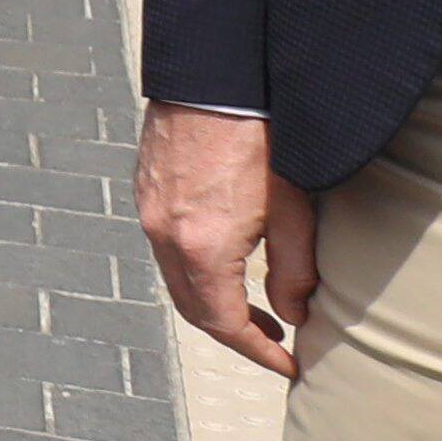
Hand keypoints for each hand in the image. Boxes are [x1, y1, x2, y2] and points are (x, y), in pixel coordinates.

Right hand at [136, 108, 318, 378]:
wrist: (216, 76)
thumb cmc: (262, 136)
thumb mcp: (295, 209)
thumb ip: (295, 271)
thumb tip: (295, 314)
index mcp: (202, 247)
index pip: (225, 324)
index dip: (259, 351)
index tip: (290, 364)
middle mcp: (164, 235)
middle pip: (194, 308)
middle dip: (235, 332)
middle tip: (275, 340)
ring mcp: (149, 212)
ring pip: (176, 279)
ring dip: (213, 300)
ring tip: (255, 303)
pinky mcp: (146, 190)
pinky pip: (166, 247)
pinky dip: (195, 268)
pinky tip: (226, 258)